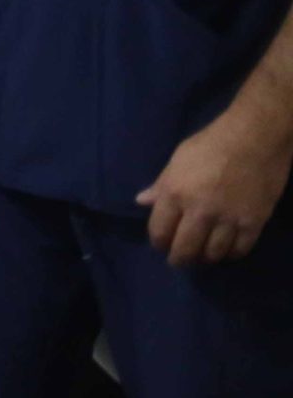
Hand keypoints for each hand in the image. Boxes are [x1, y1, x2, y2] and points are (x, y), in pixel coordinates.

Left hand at [138, 106, 292, 265]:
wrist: (256, 137)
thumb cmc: (212, 143)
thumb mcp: (178, 159)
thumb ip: (161, 185)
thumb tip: (142, 201)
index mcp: (175, 193)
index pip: (159, 231)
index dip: (158, 242)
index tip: (161, 245)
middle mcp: (199, 211)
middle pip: (185, 249)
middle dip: (179, 258)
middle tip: (180, 259)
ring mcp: (228, 219)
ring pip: (213, 254)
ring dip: (205, 258)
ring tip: (203, 254)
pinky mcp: (253, 222)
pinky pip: (240, 249)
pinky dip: (231, 254)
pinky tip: (227, 250)